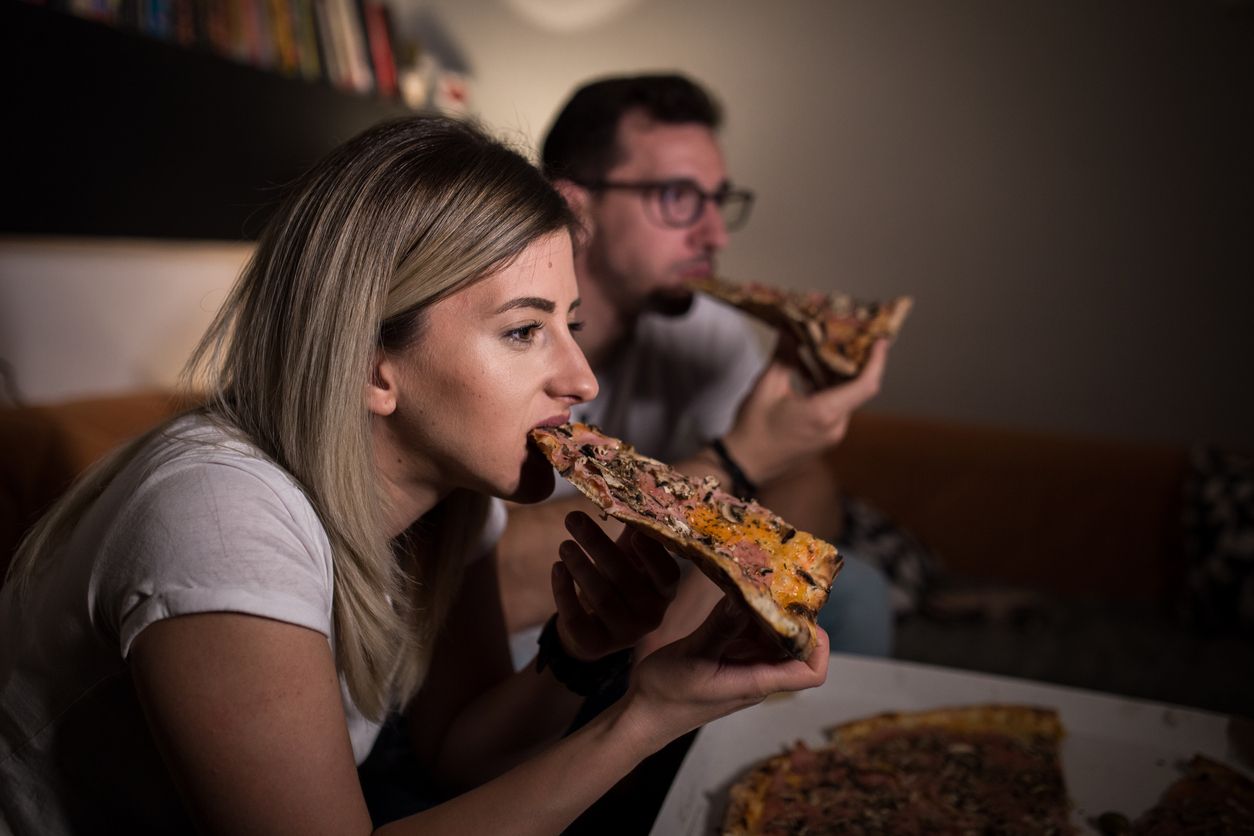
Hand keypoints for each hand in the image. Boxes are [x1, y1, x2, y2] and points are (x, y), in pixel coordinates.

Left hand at [551, 512, 679, 661]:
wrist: (593, 630)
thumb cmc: (616, 582)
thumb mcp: (629, 560)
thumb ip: (634, 533)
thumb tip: (632, 490)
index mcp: (663, 591)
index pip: (667, 575)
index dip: (653, 555)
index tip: (634, 533)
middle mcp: (650, 615)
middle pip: (624, 578)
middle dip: (597, 545)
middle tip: (572, 517)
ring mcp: (624, 634)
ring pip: (601, 597)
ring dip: (580, 566)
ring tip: (564, 544)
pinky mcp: (596, 645)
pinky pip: (577, 618)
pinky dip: (564, 592)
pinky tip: (556, 568)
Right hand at [627, 598, 828, 742]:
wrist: (643, 716)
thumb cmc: (667, 694)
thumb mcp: (693, 655)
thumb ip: (720, 627)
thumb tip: (745, 597)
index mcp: (756, 681)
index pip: (810, 674)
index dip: (818, 646)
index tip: (806, 616)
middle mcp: (757, 675)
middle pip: (794, 648)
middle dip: (792, 617)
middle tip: (780, 582)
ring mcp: (743, 667)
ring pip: (772, 639)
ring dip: (769, 614)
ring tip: (759, 581)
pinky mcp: (728, 660)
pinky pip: (750, 636)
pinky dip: (748, 617)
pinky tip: (737, 596)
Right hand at [724, 339, 887, 482]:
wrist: (744, 464)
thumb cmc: (753, 429)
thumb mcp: (766, 386)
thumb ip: (784, 356)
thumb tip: (791, 330)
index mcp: (823, 413)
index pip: (865, 385)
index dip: (877, 361)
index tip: (880, 342)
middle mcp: (835, 427)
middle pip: (858, 390)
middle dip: (857, 363)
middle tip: (851, 338)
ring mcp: (832, 435)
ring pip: (848, 399)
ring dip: (842, 377)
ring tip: (832, 352)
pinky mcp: (826, 439)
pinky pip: (838, 409)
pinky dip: (832, 390)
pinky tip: (818, 374)